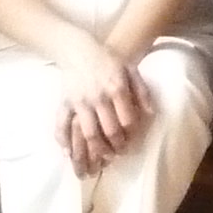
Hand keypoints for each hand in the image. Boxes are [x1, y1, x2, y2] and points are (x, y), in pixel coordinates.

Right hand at [56, 39, 145, 176]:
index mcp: (117, 88)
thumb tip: (151, 114)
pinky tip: (68, 154)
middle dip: (115, 148)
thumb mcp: (131, 70)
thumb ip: (142, 91)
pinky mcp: (64, 103)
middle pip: (108, 130)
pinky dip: (63, 141)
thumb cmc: (108, 60)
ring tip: (98, 164)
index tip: (132, 144)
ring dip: (93, 152)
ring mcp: (79, 102)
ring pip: (86, 133)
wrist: (78, 49)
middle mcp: (97, 97)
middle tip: (118, 155)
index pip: (127, 120)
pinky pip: (61, 125)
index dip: (132, 135)